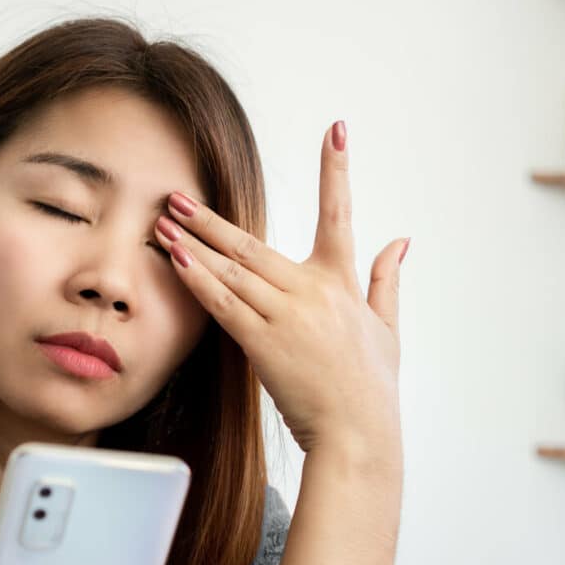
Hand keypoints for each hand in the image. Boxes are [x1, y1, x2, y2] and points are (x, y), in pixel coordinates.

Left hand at [154, 120, 407, 455]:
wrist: (358, 434)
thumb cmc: (371, 386)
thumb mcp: (388, 329)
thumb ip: (388, 280)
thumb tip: (401, 239)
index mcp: (343, 282)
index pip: (341, 214)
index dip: (337, 170)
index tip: (336, 129)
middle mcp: (312, 290)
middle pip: (252, 243)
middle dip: (210, 219)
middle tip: (178, 196)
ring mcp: (286, 314)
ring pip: (232, 269)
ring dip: (193, 245)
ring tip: (163, 223)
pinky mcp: (263, 342)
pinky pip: (223, 304)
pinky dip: (198, 280)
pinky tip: (175, 260)